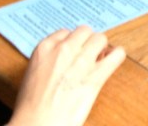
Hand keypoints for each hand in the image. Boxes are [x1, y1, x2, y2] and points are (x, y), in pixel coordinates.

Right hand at [8, 26, 124, 125]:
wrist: (36, 125)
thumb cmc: (30, 108)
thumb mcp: (32, 76)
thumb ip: (48, 62)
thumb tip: (62, 62)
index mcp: (44, 48)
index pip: (66, 32)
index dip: (72, 42)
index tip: (74, 51)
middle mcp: (64, 49)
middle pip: (85, 31)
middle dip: (87, 42)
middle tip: (87, 56)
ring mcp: (81, 61)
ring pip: (100, 38)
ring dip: (101, 48)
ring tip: (98, 60)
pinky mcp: (96, 75)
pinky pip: (117, 54)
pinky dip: (116, 56)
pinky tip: (111, 64)